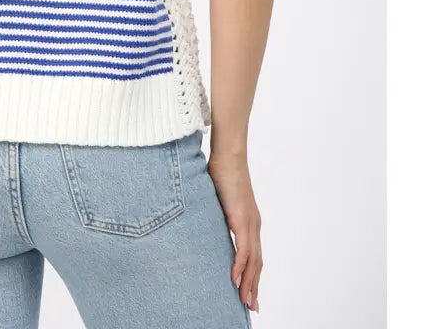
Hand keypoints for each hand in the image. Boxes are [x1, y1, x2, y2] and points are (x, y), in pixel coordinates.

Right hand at [207, 150, 261, 313]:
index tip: (249, 293)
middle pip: (257, 263)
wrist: (228, 154)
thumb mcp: (217, 199)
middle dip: (254, 286)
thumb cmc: (221, 170)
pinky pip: (244, 249)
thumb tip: (204, 219)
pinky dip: (241, 267)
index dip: (252, 275)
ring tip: (246, 301)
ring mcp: (250, 222)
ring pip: (253, 260)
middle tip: (251, 307)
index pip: (254, 255)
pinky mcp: (242, 218)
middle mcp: (254, 225)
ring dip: (249, 283)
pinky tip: (236, 280)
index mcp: (249, 221)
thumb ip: (215, 213)